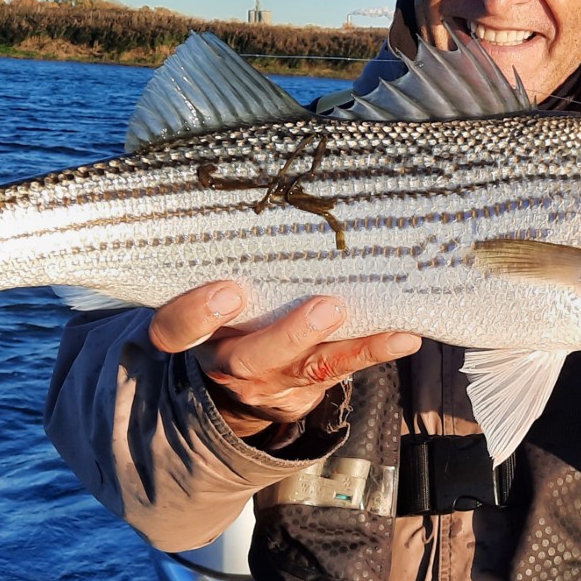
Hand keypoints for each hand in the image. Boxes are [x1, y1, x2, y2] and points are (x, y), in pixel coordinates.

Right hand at [149, 282, 421, 436]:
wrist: (242, 385)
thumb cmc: (230, 315)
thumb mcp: (208, 294)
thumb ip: (224, 261)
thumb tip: (268, 190)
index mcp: (196, 334)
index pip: (175, 330)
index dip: (196, 315)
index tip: (228, 290)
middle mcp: (228, 363)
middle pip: (247, 359)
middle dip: (287, 334)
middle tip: (325, 307)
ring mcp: (270, 382)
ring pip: (304, 369)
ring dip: (343, 343)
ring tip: (376, 318)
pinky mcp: (307, 390)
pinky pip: (342, 371)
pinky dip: (374, 350)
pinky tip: (406, 336)